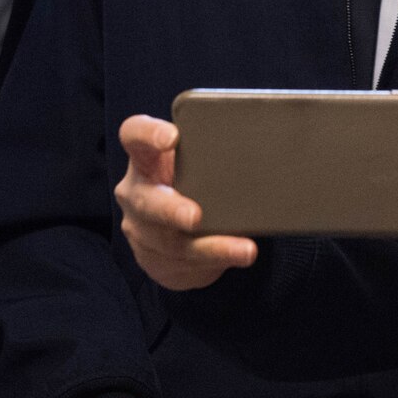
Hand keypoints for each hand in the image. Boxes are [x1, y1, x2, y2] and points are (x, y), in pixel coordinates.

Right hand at [116, 115, 257, 290]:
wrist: (178, 228)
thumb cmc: (193, 181)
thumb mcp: (197, 161)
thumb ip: (212, 151)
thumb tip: (262, 144)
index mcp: (145, 157)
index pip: (134, 135)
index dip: (148, 135)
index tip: (172, 137)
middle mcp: (136, 191)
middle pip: (147, 200)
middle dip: (172, 211)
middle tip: (195, 216)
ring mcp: (140, 228)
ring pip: (170, 241)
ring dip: (210, 248)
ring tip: (245, 249)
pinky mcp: (152, 257)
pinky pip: (183, 263)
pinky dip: (215, 261)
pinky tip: (238, 257)